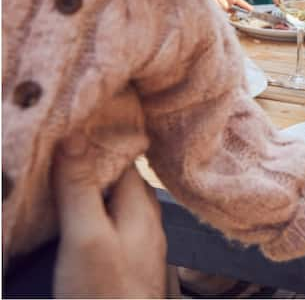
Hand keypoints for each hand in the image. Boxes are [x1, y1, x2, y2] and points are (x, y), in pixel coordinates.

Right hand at [53, 133, 166, 298]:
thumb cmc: (107, 296)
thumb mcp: (87, 237)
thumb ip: (80, 189)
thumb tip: (75, 136)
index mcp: (141, 204)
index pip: (123, 155)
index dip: (98, 138)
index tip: (74, 122)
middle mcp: (144, 219)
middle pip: (117, 178)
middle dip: (91, 162)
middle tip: (60, 145)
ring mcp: (136, 243)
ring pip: (112, 202)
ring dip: (88, 189)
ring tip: (60, 176)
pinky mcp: (122, 265)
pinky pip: (108, 225)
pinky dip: (89, 215)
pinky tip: (71, 221)